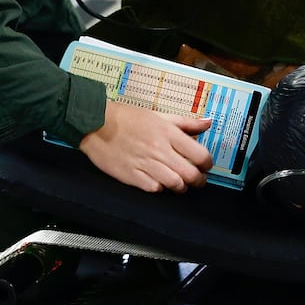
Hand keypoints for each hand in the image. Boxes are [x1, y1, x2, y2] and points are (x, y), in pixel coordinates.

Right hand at [79, 100, 212, 191]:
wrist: (97, 124)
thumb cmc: (127, 118)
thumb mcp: (159, 115)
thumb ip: (186, 122)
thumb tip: (208, 122)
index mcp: (168, 133)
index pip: (200, 154)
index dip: (208, 163)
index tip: (206, 165)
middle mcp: (159, 150)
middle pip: (190, 174)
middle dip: (199, 180)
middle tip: (198, 180)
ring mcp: (146, 164)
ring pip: (175, 184)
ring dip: (181, 187)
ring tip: (180, 184)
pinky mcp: (132, 175)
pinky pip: (153, 188)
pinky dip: (160, 189)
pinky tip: (159, 183)